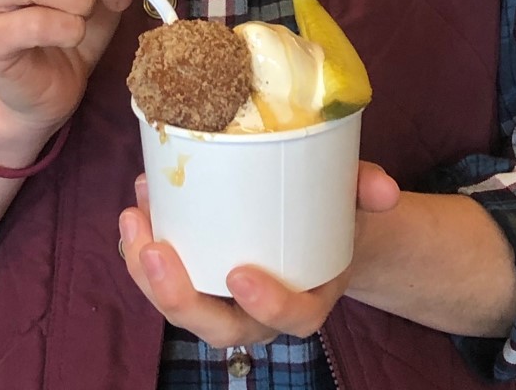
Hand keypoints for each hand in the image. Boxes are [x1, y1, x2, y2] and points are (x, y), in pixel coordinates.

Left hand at [118, 162, 399, 346]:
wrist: (313, 220)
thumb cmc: (331, 213)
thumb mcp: (352, 199)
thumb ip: (365, 191)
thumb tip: (383, 189)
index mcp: (306, 298)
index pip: (289, 320)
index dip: (266, 306)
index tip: (241, 274)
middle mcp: (258, 311)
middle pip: (217, 327)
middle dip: (179, 296)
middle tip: (155, 250)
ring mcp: (222, 298)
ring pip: (180, 307)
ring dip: (146, 272)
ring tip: (132, 221)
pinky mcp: (194, 275)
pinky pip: (162, 278)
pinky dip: (141, 247)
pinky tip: (136, 206)